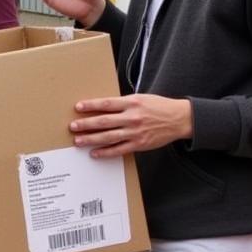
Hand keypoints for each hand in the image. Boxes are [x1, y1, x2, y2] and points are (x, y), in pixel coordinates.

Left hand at [70, 94, 192, 156]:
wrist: (179, 119)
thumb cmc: (159, 106)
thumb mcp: (141, 98)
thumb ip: (123, 103)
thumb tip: (103, 106)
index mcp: (132, 103)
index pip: (107, 104)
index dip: (91, 105)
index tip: (78, 107)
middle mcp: (132, 117)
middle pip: (104, 121)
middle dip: (86, 124)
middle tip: (72, 127)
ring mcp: (135, 132)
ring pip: (108, 136)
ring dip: (91, 139)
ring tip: (78, 141)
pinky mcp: (139, 144)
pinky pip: (119, 149)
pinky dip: (105, 152)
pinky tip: (94, 153)